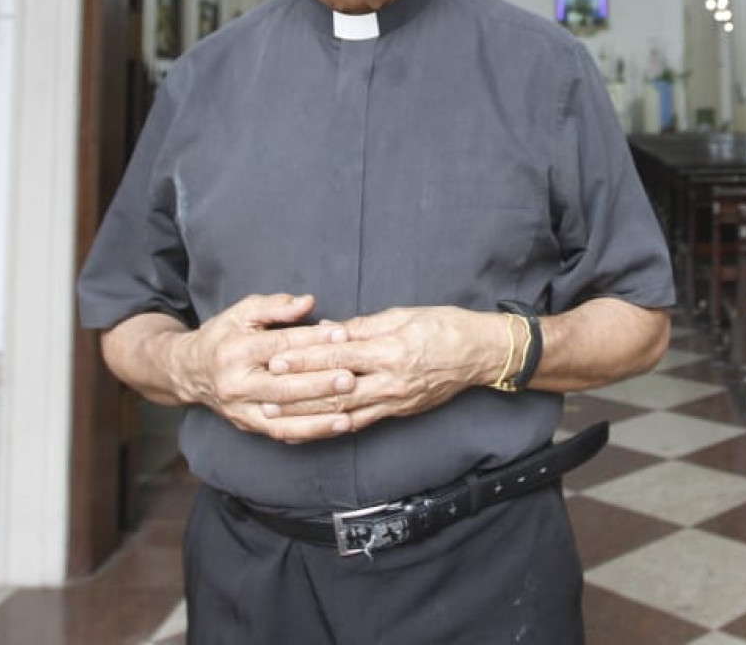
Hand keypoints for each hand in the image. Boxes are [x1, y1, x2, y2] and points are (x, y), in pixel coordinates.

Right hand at [168, 293, 362, 443]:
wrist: (190, 370)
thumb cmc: (224, 336)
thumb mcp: (243, 312)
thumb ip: (275, 306)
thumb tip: (308, 302)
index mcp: (234, 351)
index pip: (279, 345)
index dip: (312, 339)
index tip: (342, 334)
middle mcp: (236, 384)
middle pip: (282, 387)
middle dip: (319, 384)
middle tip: (351, 378)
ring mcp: (240, 409)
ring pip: (283, 419)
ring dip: (318, 418)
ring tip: (349, 413)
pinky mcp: (247, 425)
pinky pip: (281, 434)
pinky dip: (309, 432)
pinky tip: (335, 427)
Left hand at [263, 305, 504, 434]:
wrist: (480, 354)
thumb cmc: (445, 326)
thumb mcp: (405, 315)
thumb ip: (364, 325)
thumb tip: (328, 330)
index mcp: (390, 349)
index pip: (339, 355)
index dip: (306, 357)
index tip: (277, 356)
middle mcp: (390, 380)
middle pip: (335, 388)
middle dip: (298, 390)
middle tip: (265, 390)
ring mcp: (393, 400)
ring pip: (343, 412)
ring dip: (308, 415)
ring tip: (278, 415)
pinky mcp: (398, 412)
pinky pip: (360, 423)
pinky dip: (332, 427)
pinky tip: (311, 430)